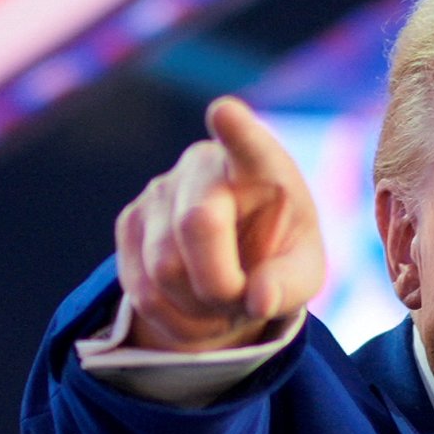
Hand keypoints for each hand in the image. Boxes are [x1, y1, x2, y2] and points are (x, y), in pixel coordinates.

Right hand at [115, 97, 324, 351]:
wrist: (236, 263)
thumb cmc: (279, 256)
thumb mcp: (303, 271)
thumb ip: (290, 284)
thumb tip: (258, 300)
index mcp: (261, 165)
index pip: (247, 143)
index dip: (236, 130)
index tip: (225, 113)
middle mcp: (204, 165)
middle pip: (197, 227)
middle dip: (223, 284)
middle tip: (246, 301)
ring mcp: (159, 190)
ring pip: (164, 269)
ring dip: (200, 309)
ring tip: (224, 304)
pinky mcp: (129, 222)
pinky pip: (141, 290)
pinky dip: (174, 320)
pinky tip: (195, 310)